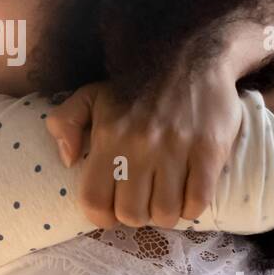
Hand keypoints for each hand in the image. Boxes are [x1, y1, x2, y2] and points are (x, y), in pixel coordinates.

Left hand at [45, 73, 243, 228]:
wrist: (192, 57)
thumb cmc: (138, 85)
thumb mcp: (91, 95)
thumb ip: (65, 123)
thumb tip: (67, 160)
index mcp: (108, 136)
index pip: (95, 200)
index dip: (102, 217)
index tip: (113, 212)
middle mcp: (139, 145)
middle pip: (132, 213)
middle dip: (136, 216)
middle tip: (144, 202)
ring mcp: (176, 149)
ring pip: (166, 213)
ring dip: (166, 214)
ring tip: (166, 198)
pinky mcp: (209, 151)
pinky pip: (198, 201)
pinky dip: (192, 208)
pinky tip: (188, 195)